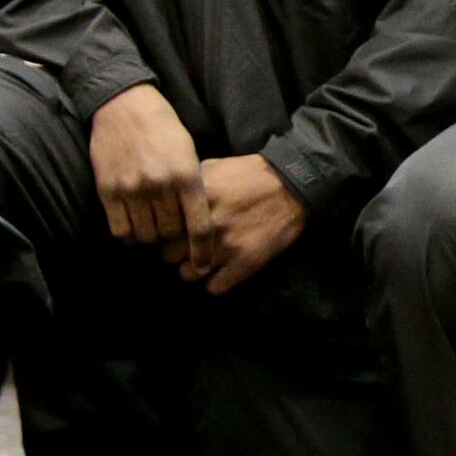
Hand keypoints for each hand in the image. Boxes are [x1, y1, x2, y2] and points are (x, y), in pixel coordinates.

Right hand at [90, 83, 206, 247]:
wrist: (124, 105)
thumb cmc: (163, 128)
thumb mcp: (189, 152)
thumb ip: (193, 185)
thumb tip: (196, 222)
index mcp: (187, 176)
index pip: (198, 226)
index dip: (202, 252)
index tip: (203, 267)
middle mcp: (160, 185)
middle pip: (170, 234)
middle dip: (173, 239)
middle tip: (171, 235)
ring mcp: (132, 189)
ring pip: (145, 236)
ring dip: (150, 237)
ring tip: (151, 226)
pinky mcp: (108, 190)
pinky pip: (119, 230)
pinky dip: (128, 234)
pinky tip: (132, 225)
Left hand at [169, 155, 305, 295]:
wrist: (292, 184)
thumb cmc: (251, 174)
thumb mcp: (214, 167)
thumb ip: (189, 185)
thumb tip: (169, 198)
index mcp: (196, 202)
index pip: (162, 229)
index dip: (165, 231)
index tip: (172, 232)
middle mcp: (207, 227)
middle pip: (169, 255)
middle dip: (175, 252)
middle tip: (185, 247)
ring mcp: (226, 247)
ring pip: (188, 274)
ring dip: (192, 269)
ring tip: (202, 261)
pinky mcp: (245, 264)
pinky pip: (215, 288)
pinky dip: (216, 282)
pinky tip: (221, 272)